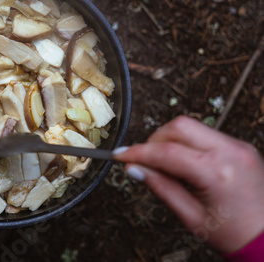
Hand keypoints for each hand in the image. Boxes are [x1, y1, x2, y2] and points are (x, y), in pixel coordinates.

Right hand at [113, 115, 263, 252]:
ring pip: (191, 126)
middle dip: (154, 140)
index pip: (166, 152)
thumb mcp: (191, 216)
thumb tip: (135, 169)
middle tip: (144, 160)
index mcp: (217, 172)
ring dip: (170, 140)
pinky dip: (187, 143)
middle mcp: (230, 152)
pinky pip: (205, 134)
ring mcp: (238, 146)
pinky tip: (183, 163)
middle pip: (179, 127)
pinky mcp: (240, 146)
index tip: (121, 155)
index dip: (138, 152)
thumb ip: (161, 187)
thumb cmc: (234, 234)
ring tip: (165, 164)